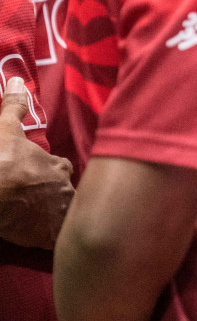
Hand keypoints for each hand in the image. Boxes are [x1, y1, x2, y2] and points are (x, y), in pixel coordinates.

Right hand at [0, 77, 73, 248]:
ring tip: (38, 219)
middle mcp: (65, 190)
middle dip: (55, 195)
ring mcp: (58, 214)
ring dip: (55, 217)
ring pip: (64, 216)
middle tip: (36, 199)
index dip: (50, 172)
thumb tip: (17, 81)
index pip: (61, 169)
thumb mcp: (5, 131)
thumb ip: (14, 108)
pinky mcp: (47, 236)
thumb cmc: (0, 162)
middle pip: (66, 193)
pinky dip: (49, 239)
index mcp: (56, 166)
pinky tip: (39, 238)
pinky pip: (55, 240)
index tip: (38, 176)